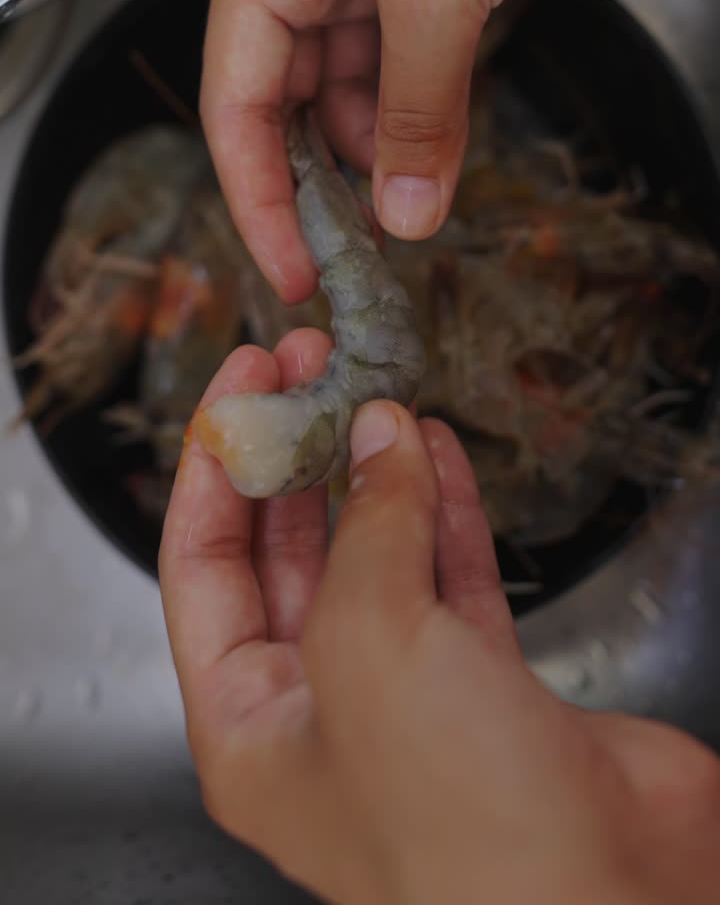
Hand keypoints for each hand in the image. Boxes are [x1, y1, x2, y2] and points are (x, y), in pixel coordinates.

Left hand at [160, 329, 719, 904]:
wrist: (609, 901)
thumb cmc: (458, 823)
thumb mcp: (370, 646)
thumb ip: (368, 528)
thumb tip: (376, 433)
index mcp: (248, 727)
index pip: (202, 567)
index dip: (216, 465)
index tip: (242, 383)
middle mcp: (321, 714)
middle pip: (290, 555)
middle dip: (299, 456)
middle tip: (312, 368)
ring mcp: (409, 700)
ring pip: (379, 559)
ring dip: (378, 475)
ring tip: (375, 392)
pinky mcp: (489, 687)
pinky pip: (451, 579)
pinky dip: (446, 511)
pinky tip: (438, 450)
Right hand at [201, 0, 719, 302]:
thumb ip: (417, 113)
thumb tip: (403, 218)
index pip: (235, 103)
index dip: (260, 198)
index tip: (293, 269)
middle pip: (279, 101)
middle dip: (314, 180)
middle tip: (345, 258)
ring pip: (341, 89)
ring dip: (370, 151)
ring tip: (398, 213)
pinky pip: (397, 66)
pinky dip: (411, 114)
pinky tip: (429, 155)